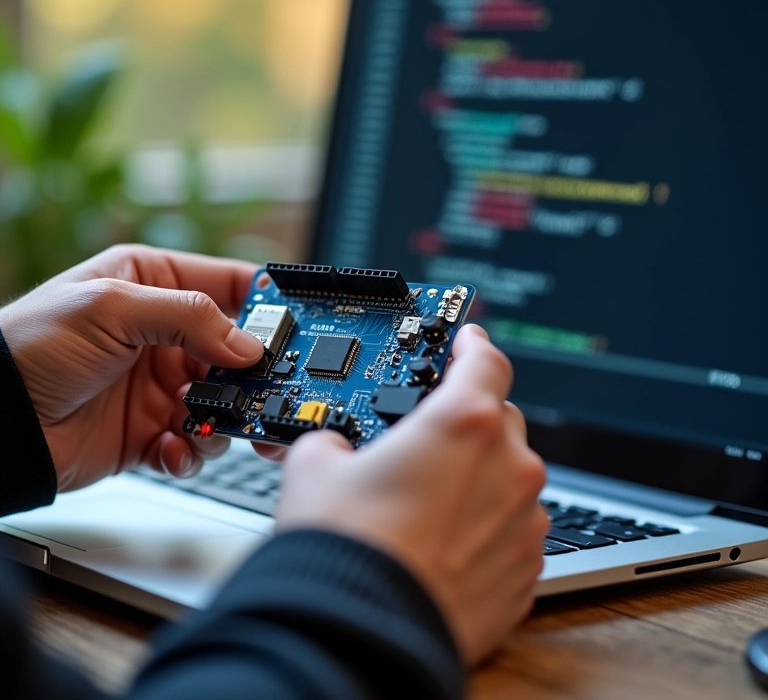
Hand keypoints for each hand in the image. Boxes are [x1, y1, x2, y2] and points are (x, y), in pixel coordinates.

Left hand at [0, 244, 263, 490]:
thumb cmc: (29, 347)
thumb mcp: (110, 308)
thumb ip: (189, 318)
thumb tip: (249, 346)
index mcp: (157, 286)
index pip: (231, 285)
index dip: (268, 303)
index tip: (300, 323)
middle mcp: (166, 335)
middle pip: (239, 350)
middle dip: (257, 373)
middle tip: (273, 388)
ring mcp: (163, 384)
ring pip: (227, 401)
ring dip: (224, 417)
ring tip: (201, 424)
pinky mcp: (154, 430)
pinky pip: (197, 443)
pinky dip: (191, 451)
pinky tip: (167, 447)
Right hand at [275, 324, 548, 664]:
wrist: (357, 634)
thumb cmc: (344, 548)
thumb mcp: (315, 464)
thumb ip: (336, 438)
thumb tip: (333, 447)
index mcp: (464, 423)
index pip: (486, 359)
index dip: (473, 343)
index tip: (466, 341)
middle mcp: (508, 467)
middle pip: (498, 419)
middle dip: (467, 421)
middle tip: (427, 439)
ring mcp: (524, 522)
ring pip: (508, 477)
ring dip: (478, 477)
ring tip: (428, 502)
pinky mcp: (525, 570)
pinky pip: (511, 528)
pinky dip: (486, 524)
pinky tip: (444, 541)